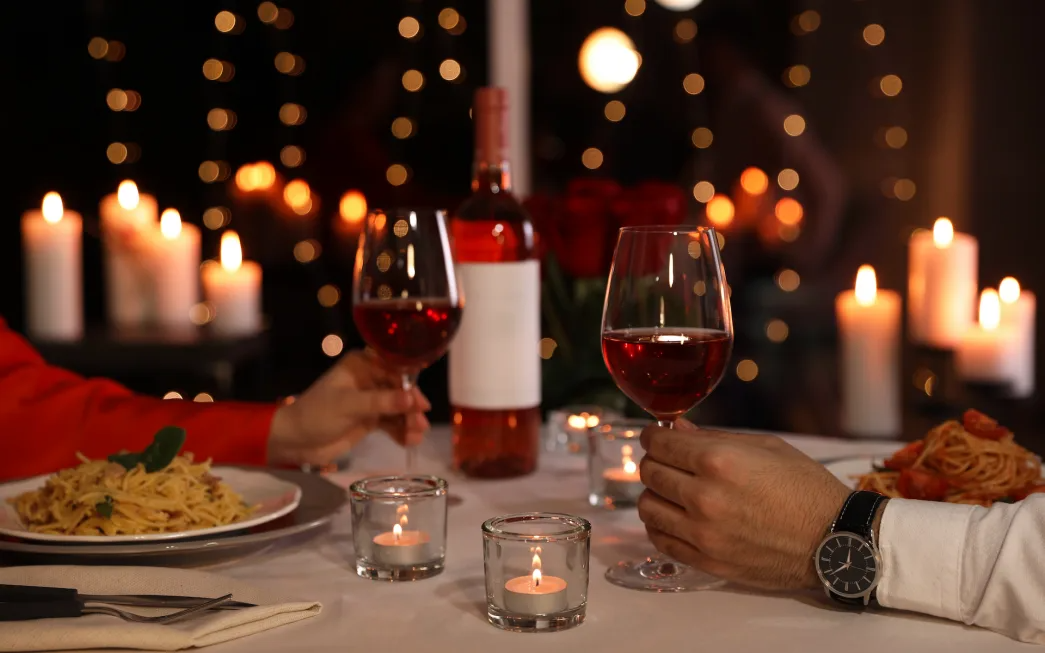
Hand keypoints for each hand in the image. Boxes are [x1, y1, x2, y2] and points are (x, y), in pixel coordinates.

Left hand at [266, 349, 430, 465]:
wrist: (295, 441)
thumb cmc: (317, 414)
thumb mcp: (349, 405)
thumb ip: (382, 402)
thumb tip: (413, 399)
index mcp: (361, 365)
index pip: (393, 369)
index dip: (409, 384)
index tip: (421, 402)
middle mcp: (369, 379)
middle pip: (400, 390)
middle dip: (410, 407)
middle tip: (419, 424)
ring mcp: (370, 401)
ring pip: (398, 408)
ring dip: (408, 421)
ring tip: (415, 436)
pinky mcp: (369, 420)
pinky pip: (391, 423)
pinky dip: (401, 431)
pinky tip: (408, 442)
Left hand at [637, 423, 849, 589]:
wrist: (835, 540)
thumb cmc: (805, 487)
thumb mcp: (766, 448)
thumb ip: (715, 438)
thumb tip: (676, 429)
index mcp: (718, 461)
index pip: (659, 444)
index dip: (654, 436)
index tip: (657, 437)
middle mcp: (704, 497)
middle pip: (649, 473)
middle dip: (655, 461)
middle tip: (668, 461)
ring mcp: (703, 533)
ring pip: (647, 507)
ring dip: (654, 494)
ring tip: (671, 491)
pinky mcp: (707, 561)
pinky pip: (661, 540)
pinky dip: (660, 525)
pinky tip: (674, 517)